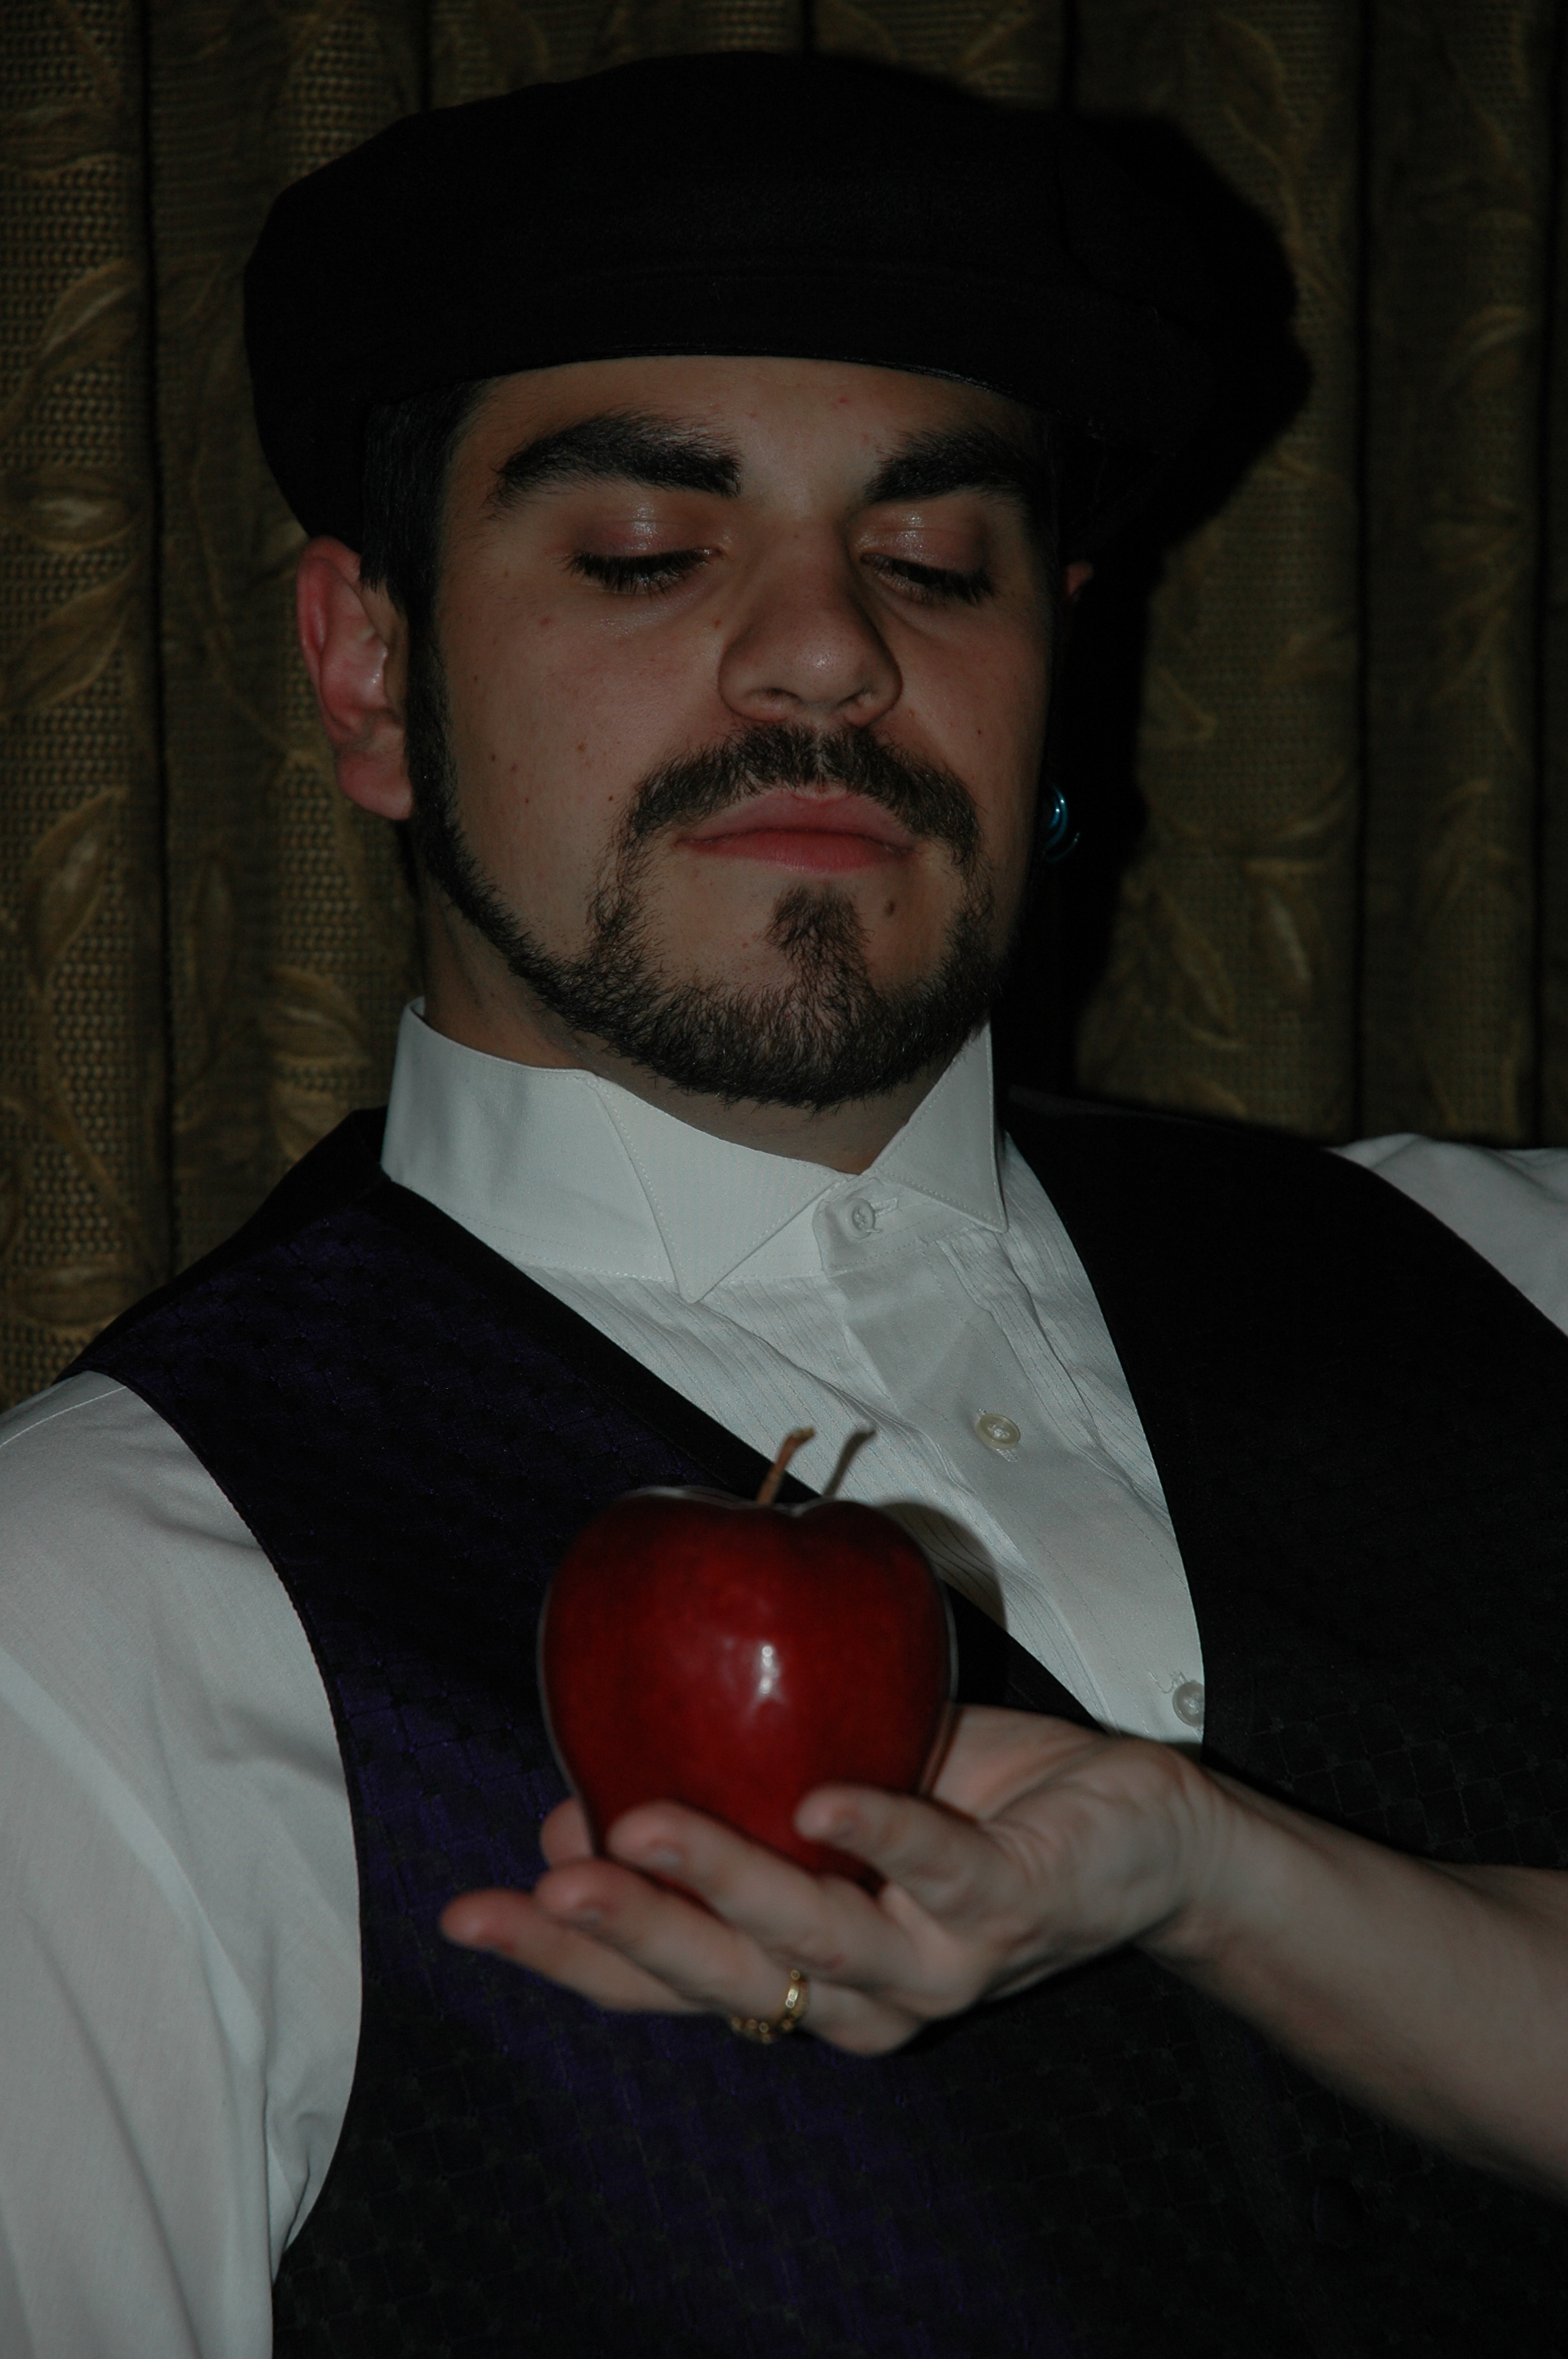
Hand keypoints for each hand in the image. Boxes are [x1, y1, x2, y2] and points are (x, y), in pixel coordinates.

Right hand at [440, 1707, 1228, 2053]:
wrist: (1134, 1834)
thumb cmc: (961, 1805)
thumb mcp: (816, 1798)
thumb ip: (716, 1811)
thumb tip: (577, 1803)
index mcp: (799, 1978)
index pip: (660, 1984)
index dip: (562, 1956)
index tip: (470, 1915)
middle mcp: (856, 1996)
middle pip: (723, 1976)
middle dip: (626, 1933)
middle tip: (542, 1887)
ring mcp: (934, 1960)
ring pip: (815, 1932)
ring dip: (724, 1879)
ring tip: (641, 1826)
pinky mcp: (1008, 1900)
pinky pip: (939, 1867)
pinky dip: (882, 1836)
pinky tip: (827, 1804)